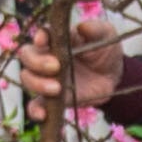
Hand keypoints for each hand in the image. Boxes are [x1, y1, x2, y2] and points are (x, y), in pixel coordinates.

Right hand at [22, 5, 130, 120]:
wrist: (114, 77)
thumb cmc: (106, 50)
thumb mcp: (107, 35)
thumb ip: (96, 29)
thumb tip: (83, 26)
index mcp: (57, 39)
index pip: (41, 34)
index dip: (39, 36)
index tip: (43, 40)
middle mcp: (46, 56)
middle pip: (27, 56)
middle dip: (37, 61)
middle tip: (56, 67)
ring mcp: (46, 78)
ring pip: (27, 78)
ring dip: (37, 83)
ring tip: (56, 89)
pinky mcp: (51, 98)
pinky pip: (35, 105)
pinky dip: (34, 110)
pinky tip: (42, 115)